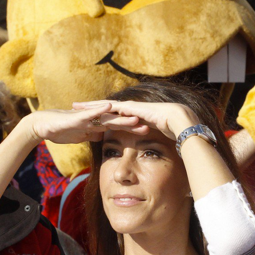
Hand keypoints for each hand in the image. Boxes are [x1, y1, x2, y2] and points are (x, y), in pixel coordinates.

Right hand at [24, 104, 144, 144]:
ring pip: (107, 117)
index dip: (132, 130)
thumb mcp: (82, 136)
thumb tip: (103, 138)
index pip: (119, 128)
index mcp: (97, 125)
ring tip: (135, 118)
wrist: (43, 125)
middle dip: (133, 124)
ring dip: (121, 117)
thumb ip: (93, 135)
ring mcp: (87, 116)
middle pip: (117, 121)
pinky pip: (90, 113)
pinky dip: (100, 110)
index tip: (148, 133)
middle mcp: (95, 119)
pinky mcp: (77, 116)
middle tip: (150, 126)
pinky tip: (109, 107)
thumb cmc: (62, 130)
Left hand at [73, 100, 198, 140]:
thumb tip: (147, 149)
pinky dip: (99, 108)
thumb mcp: (154, 135)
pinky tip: (88, 109)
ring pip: (105, 105)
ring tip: (76, 106)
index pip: (113, 114)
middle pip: (105, 107)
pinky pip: (112, 107)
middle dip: (90, 107)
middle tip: (74, 106)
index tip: (87, 116)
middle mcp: (130, 108)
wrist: (179, 120)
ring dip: (90, 106)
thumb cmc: (171, 130)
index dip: (100, 114)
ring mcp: (130, 107)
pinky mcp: (131, 108)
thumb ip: (147, 138)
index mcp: (133, 115)